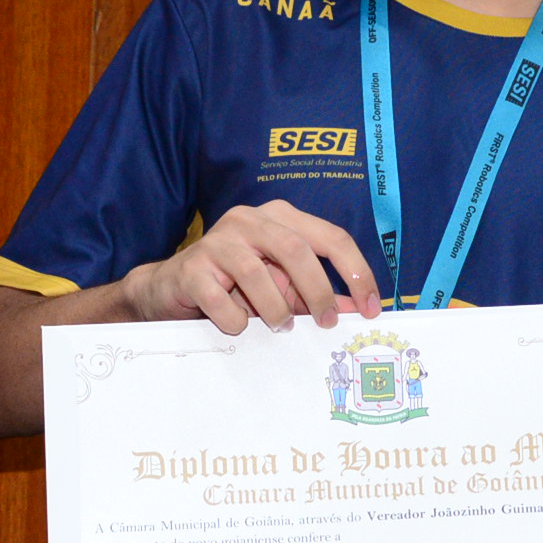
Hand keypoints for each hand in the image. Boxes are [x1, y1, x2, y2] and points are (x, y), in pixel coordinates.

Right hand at [118, 200, 381, 333]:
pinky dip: (236, 321)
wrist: (170, 289)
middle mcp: (249, 220)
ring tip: (279, 325)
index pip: (330, 237)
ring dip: (275, 309)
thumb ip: (315, 293)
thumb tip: (357, 310)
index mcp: (279, 217)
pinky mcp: (192, 268)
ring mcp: (218, 241)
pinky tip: (237, 325)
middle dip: (318, 292)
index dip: (357, 273)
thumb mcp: (281, 284)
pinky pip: (222, 301)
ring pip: (258, 275)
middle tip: (327, 322)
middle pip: (297, 250)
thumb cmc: (235, 285)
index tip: (371, 308)